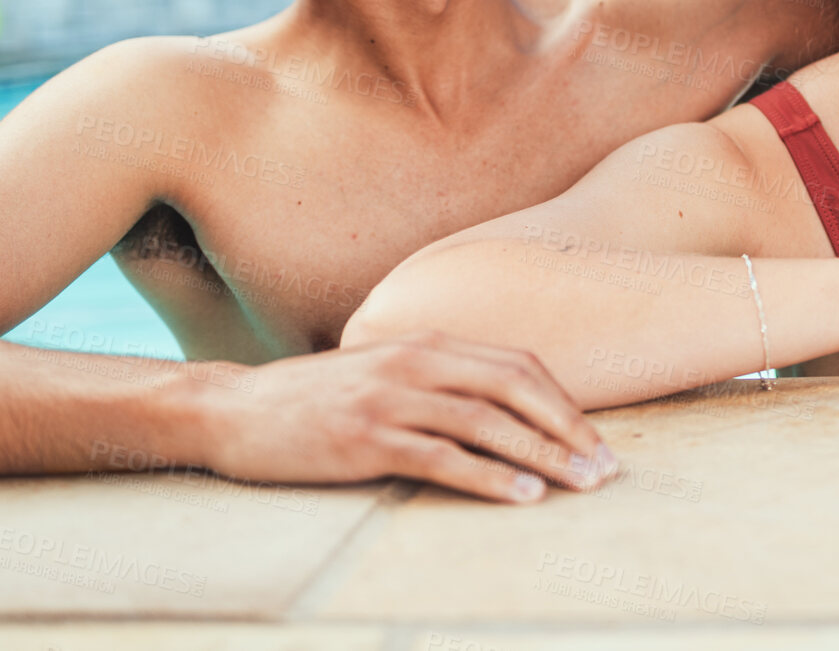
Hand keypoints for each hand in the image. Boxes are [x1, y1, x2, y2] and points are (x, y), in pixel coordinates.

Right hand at [187, 331, 616, 502]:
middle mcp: (415, 362)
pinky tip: (523, 495)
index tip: (595, 438)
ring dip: (543, 454)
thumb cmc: (314, 399)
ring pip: (486, 422)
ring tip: (581, 484)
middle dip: (567, 428)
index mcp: (426, 342)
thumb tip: (499, 407)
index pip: (516, 364)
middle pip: (514, 388)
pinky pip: (442, 457)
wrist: (233, 409)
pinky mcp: (365, 438)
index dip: (563, 401)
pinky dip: (490, 476)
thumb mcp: (383, 371)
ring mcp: (390, 398)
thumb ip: (436, 378)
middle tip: (606, 467)